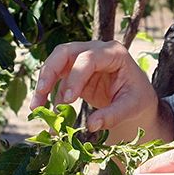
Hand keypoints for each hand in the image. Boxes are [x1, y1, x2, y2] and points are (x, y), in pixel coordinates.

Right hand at [28, 40, 160, 136]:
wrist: (135, 99)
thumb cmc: (137, 99)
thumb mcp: (132, 107)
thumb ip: (114, 115)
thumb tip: (92, 125)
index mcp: (114, 53)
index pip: (89, 58)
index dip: (76, 77)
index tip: (68, 100)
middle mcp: (96, 49)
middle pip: (65, 51)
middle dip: (50, 71)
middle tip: (41, 92)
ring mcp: (82, 58)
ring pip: (55, 62)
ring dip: (43, 83)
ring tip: (36, 107)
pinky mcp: (73, 71)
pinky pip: (55, 77)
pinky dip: (46, 92)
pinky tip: (41, 108)